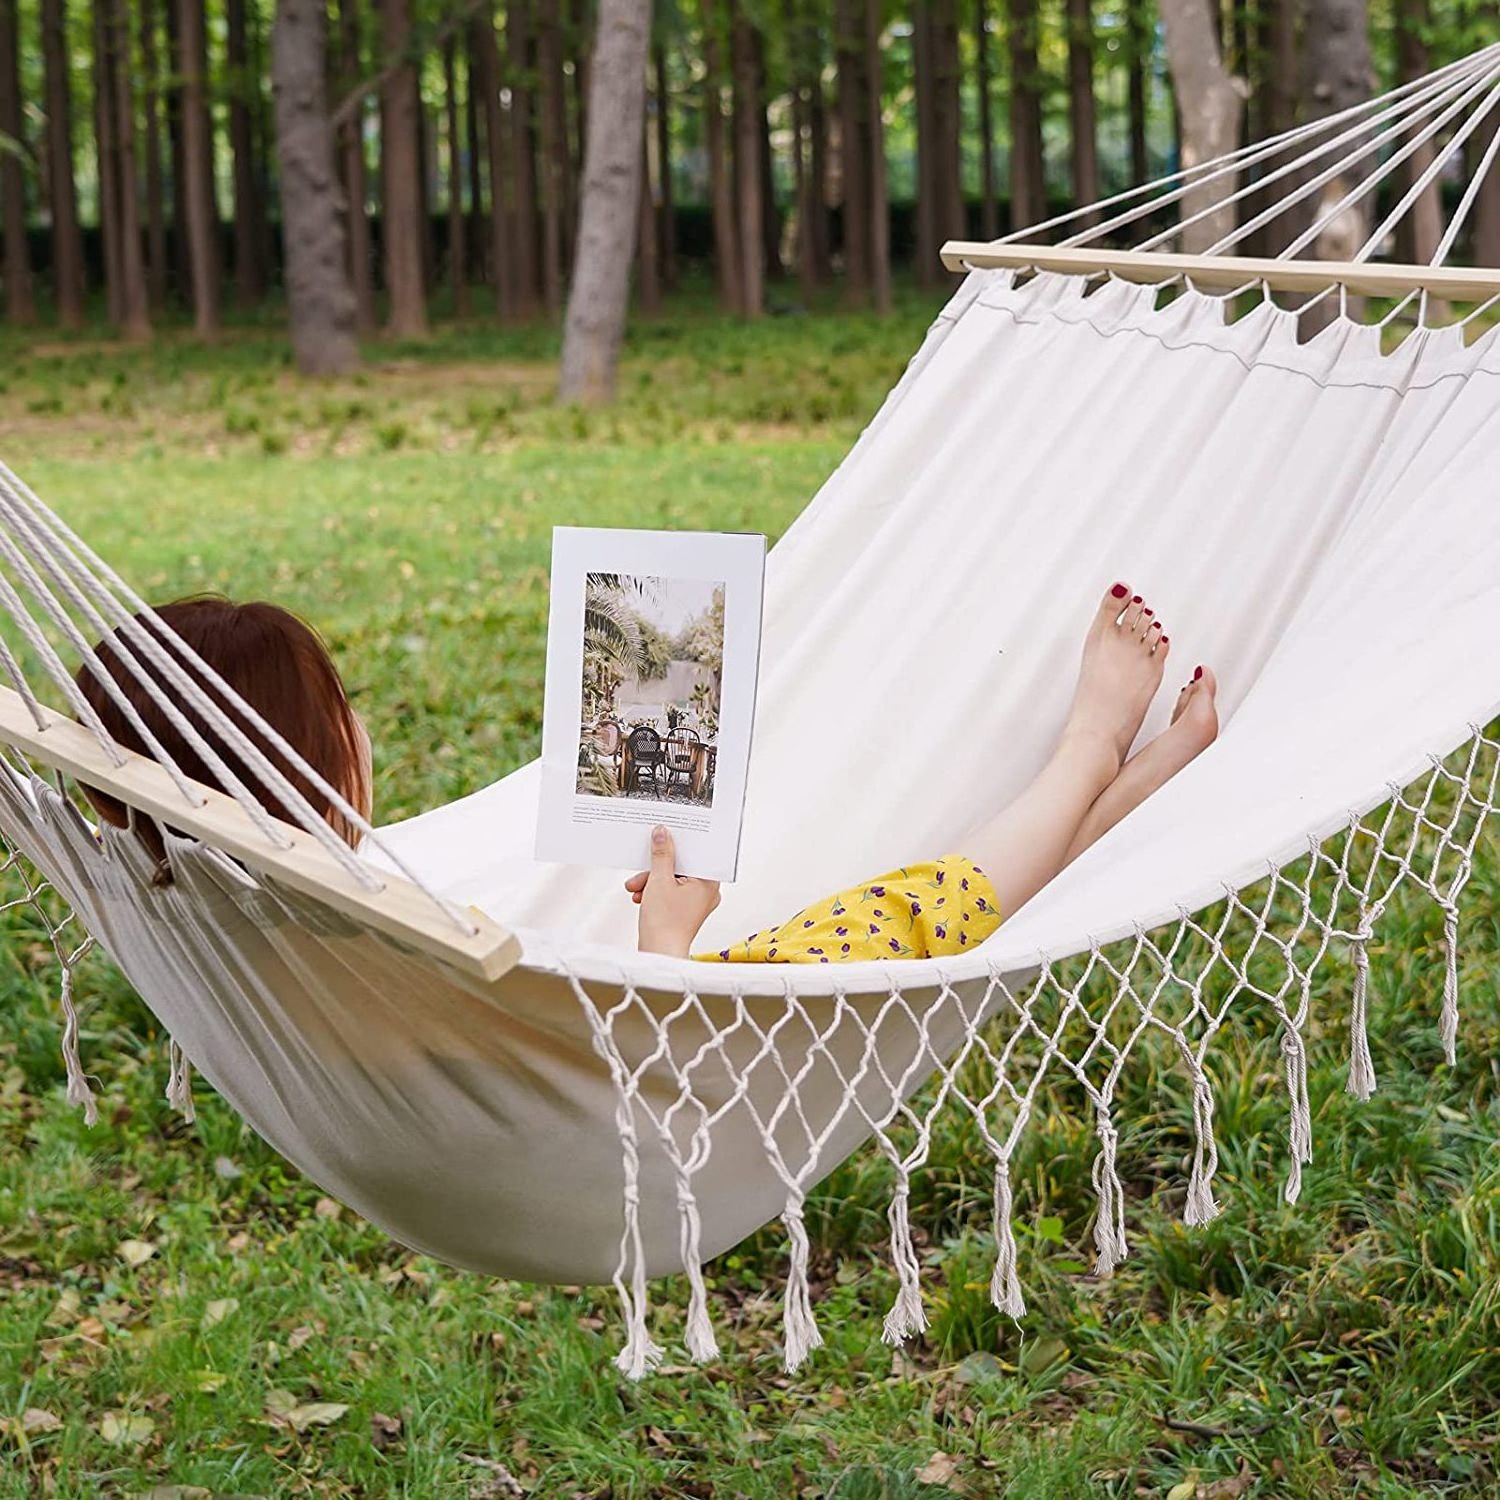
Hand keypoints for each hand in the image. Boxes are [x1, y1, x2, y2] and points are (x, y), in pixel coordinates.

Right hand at [626, 824, 720, 957]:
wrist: (659, 955)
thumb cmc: (665, 924)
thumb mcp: (659, 880)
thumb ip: (662, 854)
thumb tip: (663, 833)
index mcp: (709, 882)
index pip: (695, 853)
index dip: (677, 844)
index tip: (663, 837)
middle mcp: (707, 892)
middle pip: (681, 867)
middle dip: (656, 869)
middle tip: (641, 871)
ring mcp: (696, 903)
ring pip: (672, 880)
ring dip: (651, 881)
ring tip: (635, 888)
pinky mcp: (684, 911)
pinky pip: (670, 892)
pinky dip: (654, 892)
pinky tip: (639, 897)